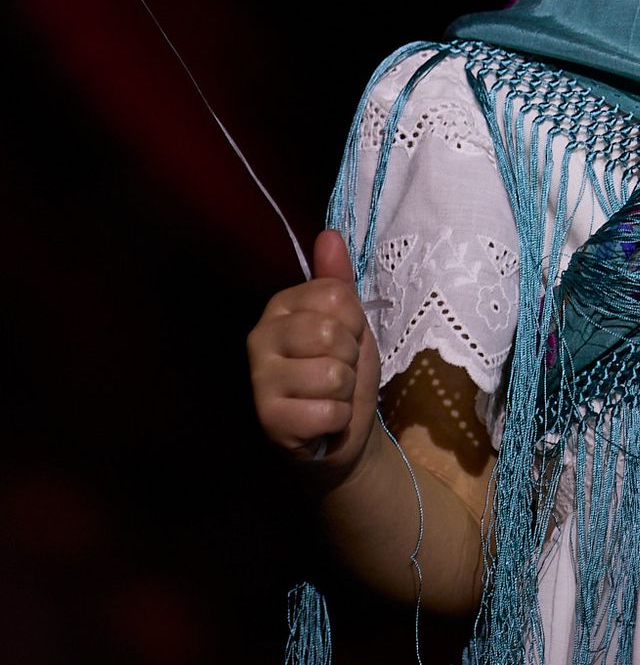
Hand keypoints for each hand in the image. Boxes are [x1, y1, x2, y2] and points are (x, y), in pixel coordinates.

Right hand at [246, 228, 379, 476]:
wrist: (341, 430)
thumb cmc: (342, 368)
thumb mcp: (348, 320)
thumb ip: (337, 279)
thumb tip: (329, 233)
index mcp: (280, 307)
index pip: (337, 296)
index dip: (354, 322)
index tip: (345, 338)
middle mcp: (259, 338)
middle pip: (331, 333)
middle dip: (350, 358)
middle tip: (338, 370)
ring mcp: (259, 380)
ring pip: (332, 374)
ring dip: (345, 391)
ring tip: (329, 396)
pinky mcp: (269, 420)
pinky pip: (327, 411)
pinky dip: (337, 419)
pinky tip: (322, 421)